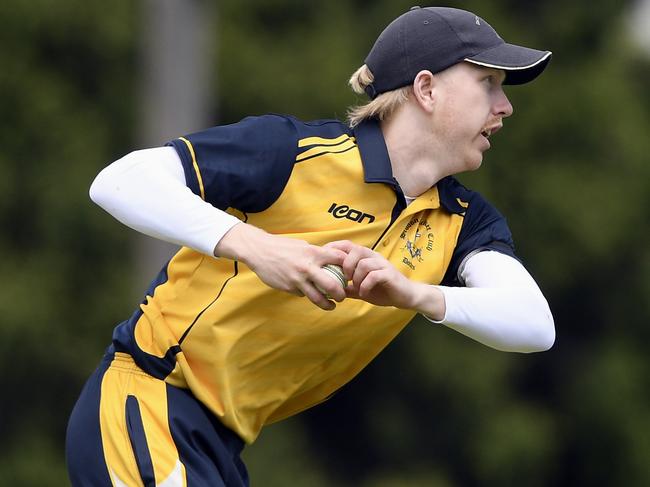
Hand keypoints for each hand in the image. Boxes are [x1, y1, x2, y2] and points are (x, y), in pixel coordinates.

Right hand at [215, 223, 347, 309]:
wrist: (259, 251)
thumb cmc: (282, 246)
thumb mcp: (302, 245)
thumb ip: (316, 253)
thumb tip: (330, 260)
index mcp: (313, 252)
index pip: (339, 259)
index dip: (348, 267)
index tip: (351, 274)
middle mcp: (307, 267)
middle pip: (332, 285)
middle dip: (341, 294)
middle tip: (343, 296)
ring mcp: (297, 279)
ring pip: (317, 297)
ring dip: (327, 304)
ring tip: (332, 306)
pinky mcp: (289, 288)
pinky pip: (302, 294)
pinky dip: (306, 294)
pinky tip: (305, 291)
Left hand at [324, 240, 445, 317]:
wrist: (406, 297)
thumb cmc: (384, 290)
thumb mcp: (361, 289)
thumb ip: (348, 287)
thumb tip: (330, 289)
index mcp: (366, 257)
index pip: (348, 245)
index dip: (334, 247)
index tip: (324, 257)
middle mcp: (374, 257)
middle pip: (355, 250)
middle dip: (345, 264)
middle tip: (344, 278)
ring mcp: (382, 264)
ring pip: (363, 263)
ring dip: (356, 277)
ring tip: (356, 288)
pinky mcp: (389, 274)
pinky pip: (373, 276)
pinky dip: (365, 285)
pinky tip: (364, 293)